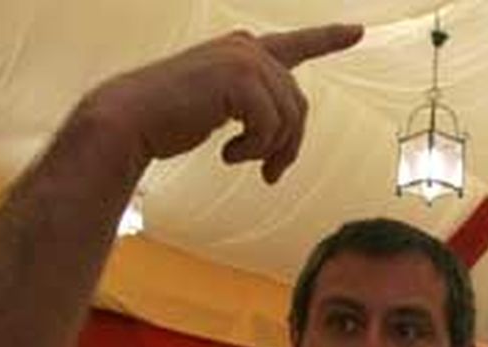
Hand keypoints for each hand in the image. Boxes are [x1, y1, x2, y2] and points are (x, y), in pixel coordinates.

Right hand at [83, 24, 363, 183]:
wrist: (130, 121)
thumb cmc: (167, 121)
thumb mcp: (217, 109)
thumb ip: (252, 107)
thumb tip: (287, 135)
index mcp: (241, 49)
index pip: (295, 45)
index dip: (327, 39)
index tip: (357, 31)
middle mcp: (247, 46)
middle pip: (298, 105)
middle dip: (289, 145)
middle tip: (271, 174)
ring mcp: (244, 59)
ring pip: (289, 118)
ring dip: (269, 151)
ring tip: (239, 161)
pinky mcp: (239, 78)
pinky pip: (271, 126)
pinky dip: (254, 150)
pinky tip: (226, 155)